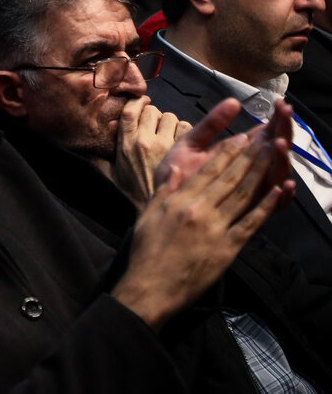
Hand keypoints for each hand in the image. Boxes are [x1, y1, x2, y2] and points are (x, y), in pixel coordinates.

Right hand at [111, 97, 191, 203]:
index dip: (137, 102)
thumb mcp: (113, 172)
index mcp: (125, 144)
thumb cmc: (133, 193)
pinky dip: (185, 132)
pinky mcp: (184, 152)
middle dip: (155, 115)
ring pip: (171, 117)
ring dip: (171, 123)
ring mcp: (166, 146)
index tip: (142, 102)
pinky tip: (183, 144)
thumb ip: (109, 151)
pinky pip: (187, 128)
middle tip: (157, 125)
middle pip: (152, 111)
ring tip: (170, 135)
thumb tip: (102, 133)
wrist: (154, 211)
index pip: (130, 111)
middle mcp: (144, 141)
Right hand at [111, 127, 290, 329]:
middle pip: (229, 178)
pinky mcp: (228, 248)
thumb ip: (164, 192)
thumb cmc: (146, 252)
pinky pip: (250, 223)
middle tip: (265, 139)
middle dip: (249, 156)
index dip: (226, 153)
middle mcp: (199, 210)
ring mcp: (216, 228)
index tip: (241, 138)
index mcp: (179, 201)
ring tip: (274, 156)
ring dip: (260, 174)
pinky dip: (266, 206)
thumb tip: (174, 169)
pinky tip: (277, 192)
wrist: (151, 287)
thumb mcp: (148, 216)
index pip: (208, 171)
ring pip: (242, 195)